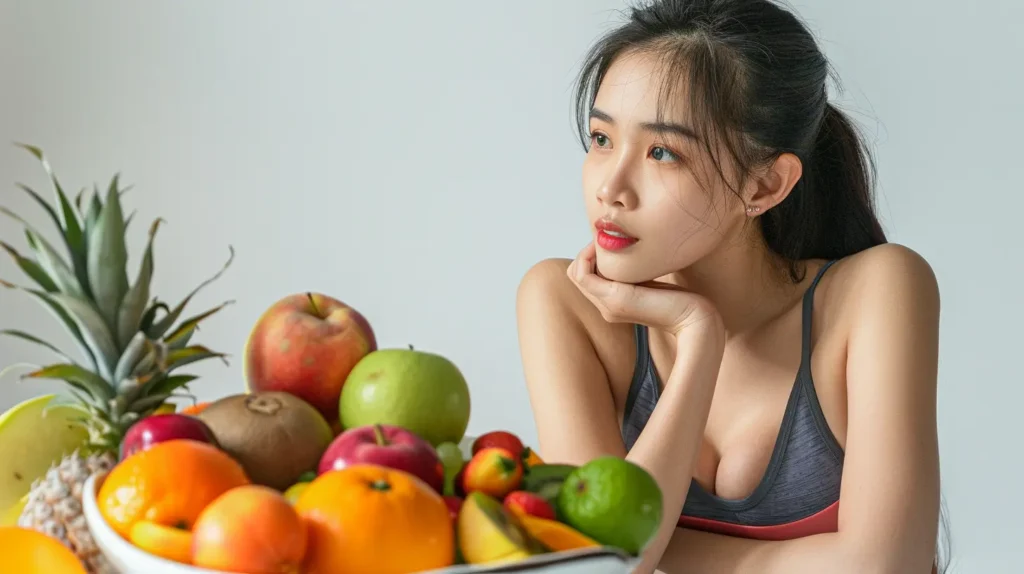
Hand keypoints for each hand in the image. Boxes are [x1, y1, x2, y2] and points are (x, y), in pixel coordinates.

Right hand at [566, 242, 722, 338]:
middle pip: (577, 273)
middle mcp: (606, 307)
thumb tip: (627, 247)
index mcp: (613, 303)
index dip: (592, 255)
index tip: (611, 242)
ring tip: (607, 242)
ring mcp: (607, 305)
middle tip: (607, 239)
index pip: (585, 275)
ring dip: (587, 252)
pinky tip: (607, 247)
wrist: (692, 317)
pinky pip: (583, 275)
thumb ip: (636, 270)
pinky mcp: (613, 299)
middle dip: (588, 251)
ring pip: (576, 272)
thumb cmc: (681, 297)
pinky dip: (588, 256)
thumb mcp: (651, 278)